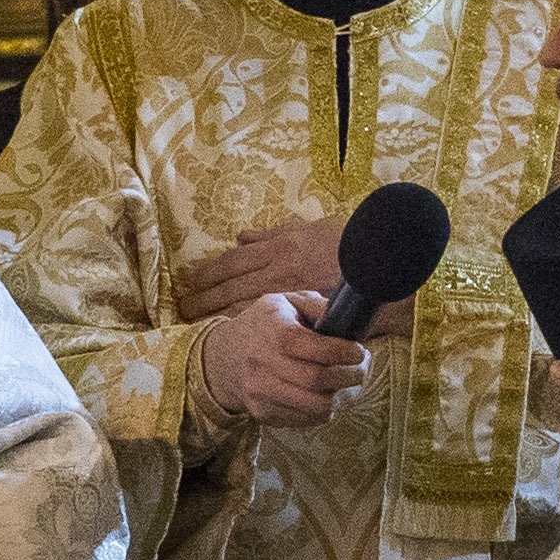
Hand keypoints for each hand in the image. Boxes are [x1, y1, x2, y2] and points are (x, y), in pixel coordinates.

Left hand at [182, 219, 414, 339]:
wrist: (378, 270)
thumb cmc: (347, 246)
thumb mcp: (310, 228)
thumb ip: (274, 233)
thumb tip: (243, 236)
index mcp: (279, 247)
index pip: (233, 259)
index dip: (208, 271)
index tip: (189, 280)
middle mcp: (278, 268)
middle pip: (229, 283)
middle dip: (203, 295)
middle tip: (182, 306)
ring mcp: (287, 293)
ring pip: (240, 304)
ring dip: (214, 312)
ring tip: (194, 320)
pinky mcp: (298, 312)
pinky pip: (263, 322)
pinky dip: (242, 325)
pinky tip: (226, 331)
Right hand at [200, 292, 367, 427]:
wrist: (222, 358)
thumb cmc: (261, 326)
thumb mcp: (284, 302)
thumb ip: (317, 307)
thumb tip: (346, 321)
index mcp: (276, 333)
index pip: (320, 350)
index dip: (347, 353)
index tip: (359, 351)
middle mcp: (266, 365)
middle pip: (320, 380)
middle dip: (351, 376)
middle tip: (360, 369)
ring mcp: (263, 393)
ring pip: (316, 406)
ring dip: (339, 396)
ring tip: (344, 383)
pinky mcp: (264, 414)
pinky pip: (306, 420)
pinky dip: (322, 409)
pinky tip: (324, 394)